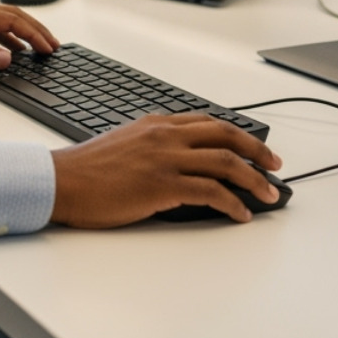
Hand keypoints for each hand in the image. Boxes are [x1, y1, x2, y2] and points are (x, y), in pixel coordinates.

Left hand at [0, 0, 59, 73]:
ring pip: (2, 23)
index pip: (10, 20)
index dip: (32, 34)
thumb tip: (9, 58)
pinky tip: (13, 51)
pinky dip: (6, 39)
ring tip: (39, 48)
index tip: (48, 47)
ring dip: (22, 34)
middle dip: (34, 30)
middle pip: (11, 17)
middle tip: (53, 45)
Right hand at [50, 114, 282, 226]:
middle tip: (275, 165)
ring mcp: (165, 159)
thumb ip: (154, 146)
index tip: (254, 147)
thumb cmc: (87, 169)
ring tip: (267, 194)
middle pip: (225, 135)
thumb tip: (180, 164)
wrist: (61, 180)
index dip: (237, 135)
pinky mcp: (162, 185)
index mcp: (157, 124)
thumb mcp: (125, 144)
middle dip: (257, 150)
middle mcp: (166, 136)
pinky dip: (232, 203)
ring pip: (225, 162)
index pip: (208, 122)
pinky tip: (240, 214)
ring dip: (253, 179)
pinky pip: (210, 192)